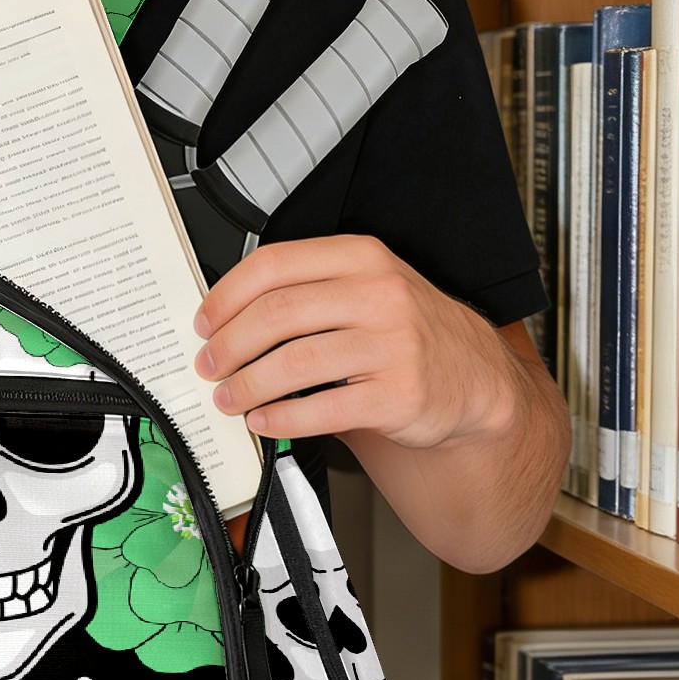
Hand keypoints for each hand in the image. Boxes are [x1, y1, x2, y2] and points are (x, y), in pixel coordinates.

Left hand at [192, 234, 518, 449]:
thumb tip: (226, 320)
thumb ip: (306, 292)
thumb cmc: (406, 332)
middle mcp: (379, 294)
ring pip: (294, 362)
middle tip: (209, 365)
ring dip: (248, 385)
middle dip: (229, 345)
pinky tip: (264, 422)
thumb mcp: (365, 290)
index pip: (274, 265)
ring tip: (229, 397)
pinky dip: (281, 420)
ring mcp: (392, 344)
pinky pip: (322, 408)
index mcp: (361, 257)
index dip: (226, 296)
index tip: (204, 322)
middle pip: (277, 313)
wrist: (473, 377)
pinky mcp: (398, 394)